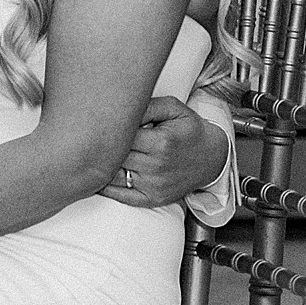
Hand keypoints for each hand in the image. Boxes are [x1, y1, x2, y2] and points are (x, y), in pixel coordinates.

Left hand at [100, 95, 227, 206]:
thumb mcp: (173, 108)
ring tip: (93, 153)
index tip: (103, 122)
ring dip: (101, 166)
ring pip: (113, 176)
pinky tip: (97, 175)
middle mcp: (156, 167)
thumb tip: (120, 107)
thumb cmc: (189, 129)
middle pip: (115, 156)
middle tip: (93, 135)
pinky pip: (121, 196)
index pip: (121, 135)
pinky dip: (105, 187)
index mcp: (160, 143)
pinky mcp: (151, 199)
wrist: (212, 157)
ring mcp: (153, 186)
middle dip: (103, 145)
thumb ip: (147, 105)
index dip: (109, 128)